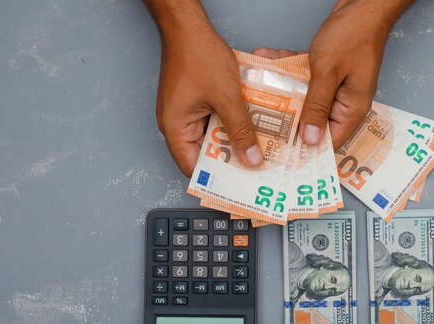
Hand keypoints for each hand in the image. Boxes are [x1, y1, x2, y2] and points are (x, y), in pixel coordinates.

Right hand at [146, 0, 261, 176]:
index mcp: (176, 128)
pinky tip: (252, 126)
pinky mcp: (197, 103)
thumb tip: (251, 159)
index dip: (216, 179)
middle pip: (206, 154)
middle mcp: (178, 124)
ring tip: (258, 150)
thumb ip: (240, 130)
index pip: (193, 168)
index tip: (238, 186)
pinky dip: (232, 124)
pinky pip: (216, 120)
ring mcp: (188, 113)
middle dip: (230, 161)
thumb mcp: (226, 97)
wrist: (189, 26)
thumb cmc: (198, 55)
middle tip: (256, 169)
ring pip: (214, 137)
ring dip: (234, 140)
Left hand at [255, 0, 411, 149]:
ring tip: (258, 89)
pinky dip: (288, 70)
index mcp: (352, 108)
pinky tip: (268, 61)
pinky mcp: (327, 71)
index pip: (329, 141)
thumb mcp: (328, 72)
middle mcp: (344, 101)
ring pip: (305, 97)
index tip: (282, 153)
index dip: (307, 149)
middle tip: (262, 123)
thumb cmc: (353, 34)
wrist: (363, 3)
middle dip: (288, 120)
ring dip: (283, 90)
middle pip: (313, 121)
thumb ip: (316, 106)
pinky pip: (304, 78)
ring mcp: (335, 86)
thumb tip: (310, 139)